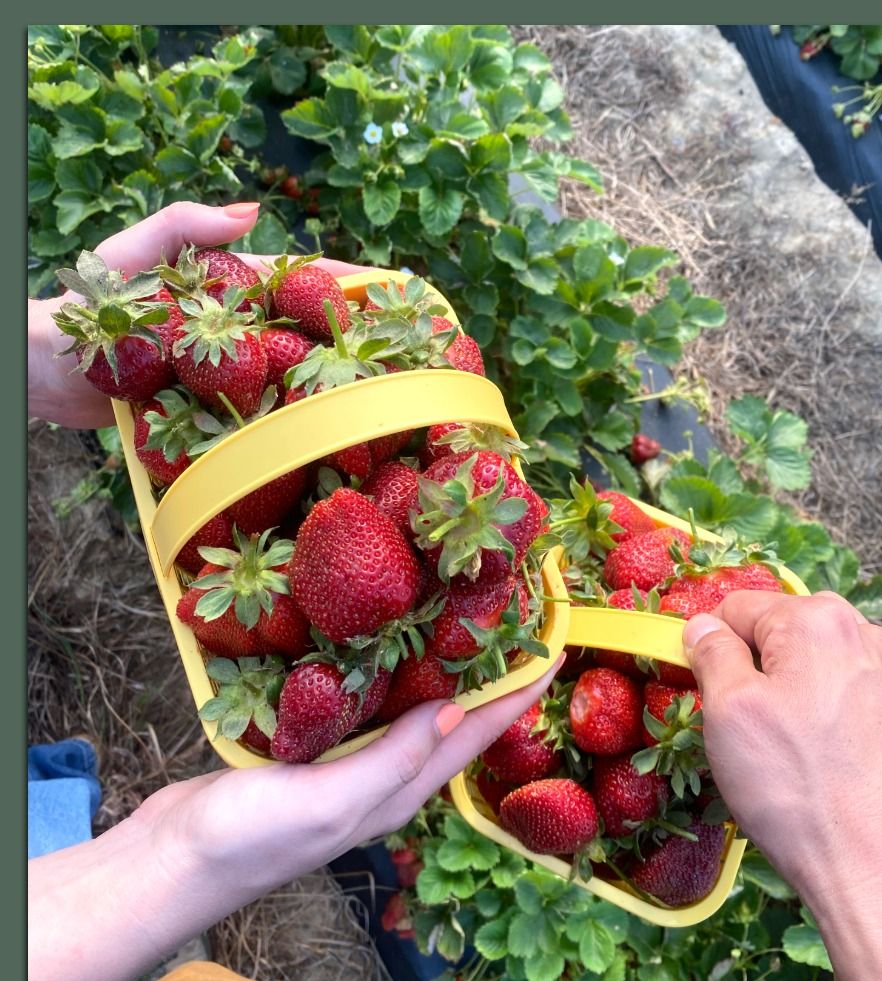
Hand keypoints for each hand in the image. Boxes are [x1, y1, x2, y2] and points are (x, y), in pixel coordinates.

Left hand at [27, 200, 376, 428]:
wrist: (45, 367)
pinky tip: (328, 444)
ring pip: (295, 384)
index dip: (350, 283)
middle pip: (313, 336)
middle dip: (362, 341)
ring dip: (339, 394)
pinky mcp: (211, 421)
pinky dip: (291, 434)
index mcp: (232, 294)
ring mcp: (229, 380)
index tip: (400, 289)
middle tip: (413, 352)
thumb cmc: (89, 304)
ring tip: (390, 401)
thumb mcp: (134, 252)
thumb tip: (256, 214)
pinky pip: (257, 426)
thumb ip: (187, 226)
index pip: (302, 283)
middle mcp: (240, 337)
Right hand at [27, 663, 556, 980]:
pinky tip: (381, 642)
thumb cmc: (250, 839)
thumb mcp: (331, 800)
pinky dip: (381, 672)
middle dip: (493, 673)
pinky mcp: (309, 747)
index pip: (478, 735)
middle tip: (521, 618)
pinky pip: (360, 703)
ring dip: (441, 668)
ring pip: (410, 708)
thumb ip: (394, 759)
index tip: (558, 647)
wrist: (171, 861)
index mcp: (401, 790)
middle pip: (455, 718)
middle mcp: (385, 776)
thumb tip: (461, 709)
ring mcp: (347, 762)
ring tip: (467, 617)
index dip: (520, 694)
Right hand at [684, 593, 881, 980]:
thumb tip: (702, 628)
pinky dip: (823, 723)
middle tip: (736, 732)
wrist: (880, 865)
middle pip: (782, 636)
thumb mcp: (729, 714)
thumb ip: (712, 654)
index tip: (694, 686)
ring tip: (778, 759)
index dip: (706, 645)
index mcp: (817, 619)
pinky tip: (816, 767)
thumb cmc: (800, 791)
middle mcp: (864, 635)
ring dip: (788, 700)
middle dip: (751, 674)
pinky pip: (845, 702)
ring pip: (814, 671)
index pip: (738, 608)